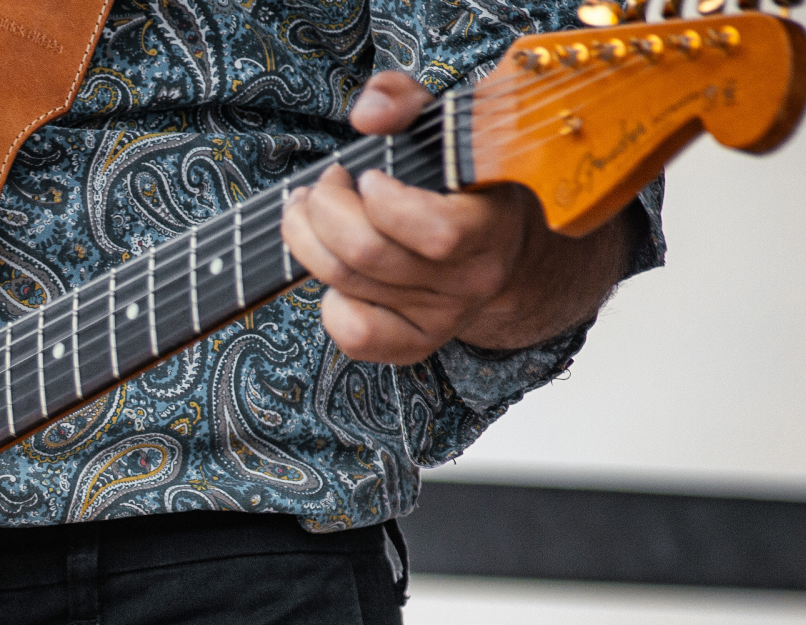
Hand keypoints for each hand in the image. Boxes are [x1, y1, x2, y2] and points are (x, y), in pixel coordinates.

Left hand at [285, 70, 629, 363]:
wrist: (499, 248)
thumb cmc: (458, 178)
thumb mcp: (441, 124)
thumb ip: (404, 100)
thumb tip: (367, 117)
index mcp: (492, 224)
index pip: (437, 232)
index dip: (384, 203)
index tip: (366, 177)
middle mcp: (473, 278)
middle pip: (368, 255)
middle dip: (322, 211)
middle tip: (320, 187)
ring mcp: (445, 317)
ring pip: (348, 286)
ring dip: (306, 240)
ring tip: (306, 211)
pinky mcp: (416, 343)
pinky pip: (355, 335)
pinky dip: (328, 304)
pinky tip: (333, 272)